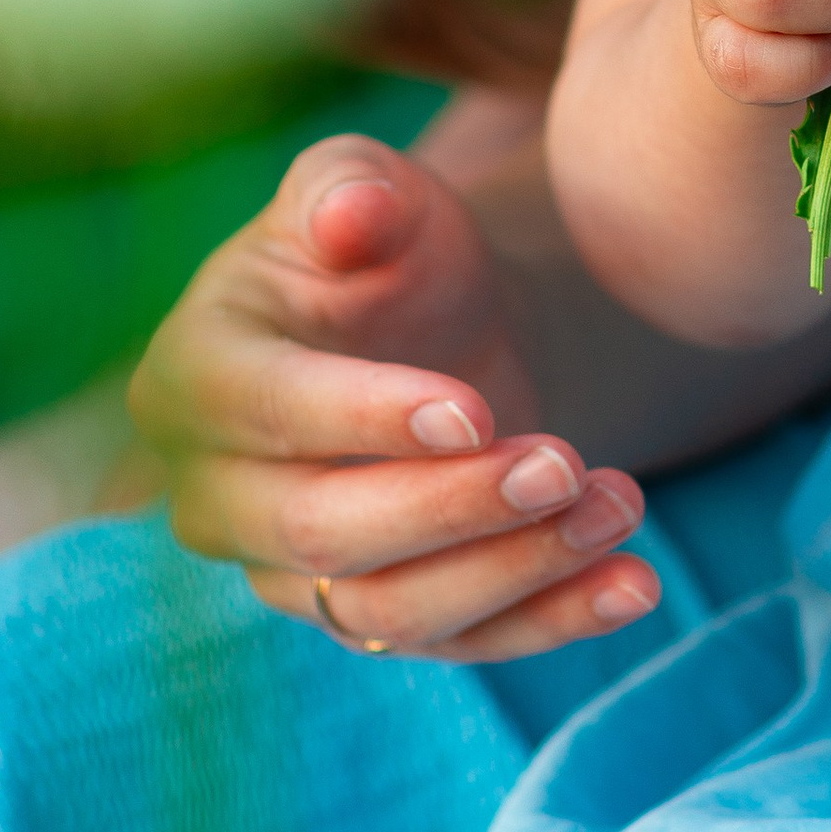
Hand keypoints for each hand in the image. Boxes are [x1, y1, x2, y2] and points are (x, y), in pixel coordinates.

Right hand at [130, 135, 661, 663]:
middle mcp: (215, 494)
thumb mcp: (371, 188)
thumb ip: (350, 187)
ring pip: (387, 610)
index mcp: (195, 375)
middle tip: (567, 462)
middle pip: (322, 533)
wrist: (436, 320)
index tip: (478, 408)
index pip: (269, 411)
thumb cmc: (386, 245)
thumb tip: (349, 213)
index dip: (370, 417)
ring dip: (515, 567)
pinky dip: (549, 622)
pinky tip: (635, 584)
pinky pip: (455, 645)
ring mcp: (286, 573)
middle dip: (452, 506)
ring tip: (621, 502)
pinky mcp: (367, 619)